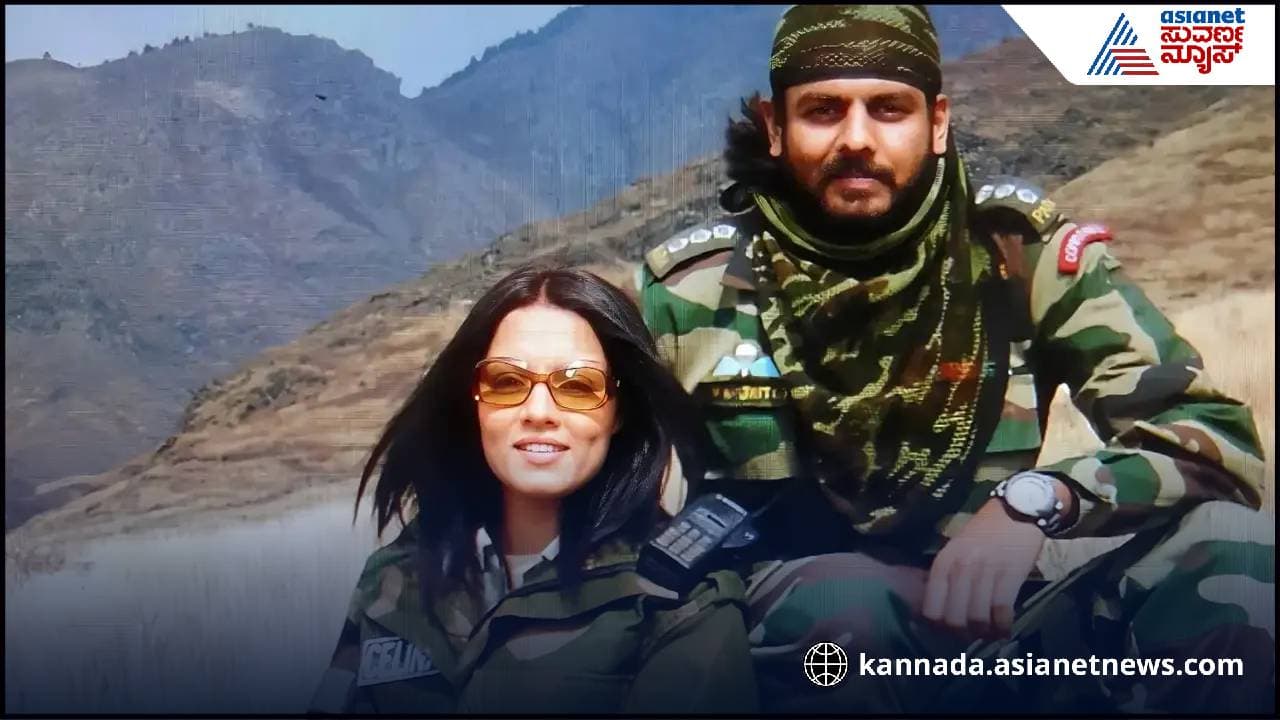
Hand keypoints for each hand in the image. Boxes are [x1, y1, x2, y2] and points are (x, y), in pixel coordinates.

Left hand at [922, 498, 1044, 639]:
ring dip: (984, 633)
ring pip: (977, 620)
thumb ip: (947, 575)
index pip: (931, 609)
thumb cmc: (985, 531)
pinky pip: (1002, 612)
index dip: (938, 628)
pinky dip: (1003, 627)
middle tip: (970, 636)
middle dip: (961, 635)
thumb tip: (939, 608)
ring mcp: (985, 572)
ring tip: (989, 634)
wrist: (1017, 510)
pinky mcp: (1010, 575)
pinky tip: (1004, 629)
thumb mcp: (956, 549)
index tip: (947, 632)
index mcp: (943, 563)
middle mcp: (960, 569)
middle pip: (953, 620)